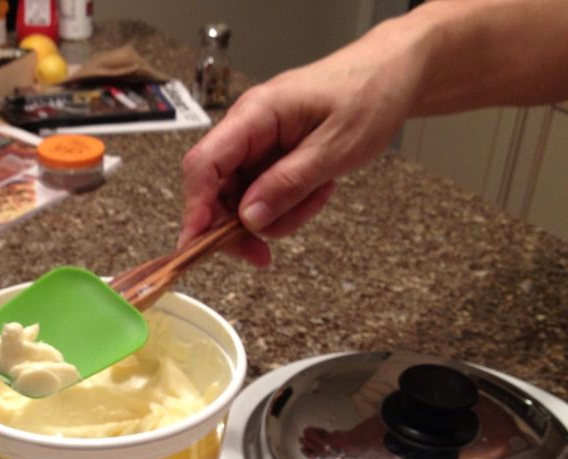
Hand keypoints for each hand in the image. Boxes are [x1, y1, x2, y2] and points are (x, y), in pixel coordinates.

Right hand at [179, 16, 423, 251]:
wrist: (392, 75)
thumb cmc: (368, 94)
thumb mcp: (334, 148)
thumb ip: (288, 184)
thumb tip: (248, 218)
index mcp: (255, 114)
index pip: (204, 164)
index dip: (196, 208)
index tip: (198, 245)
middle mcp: (247, 128)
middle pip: (215, 190)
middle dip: (236, 226)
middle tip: (262, 254)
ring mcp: (257, 144)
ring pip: (240, 199)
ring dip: (274, 215)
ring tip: (316, 199)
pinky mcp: (269, 156)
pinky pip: (263, 194)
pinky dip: (287, 205)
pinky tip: (316, 191)